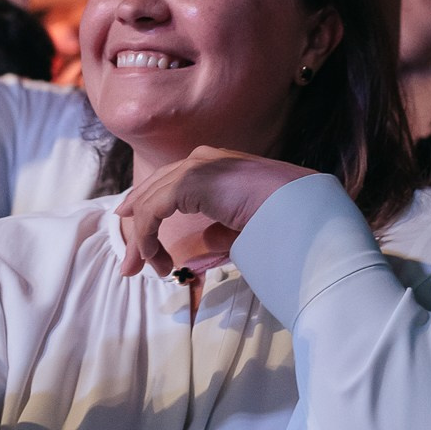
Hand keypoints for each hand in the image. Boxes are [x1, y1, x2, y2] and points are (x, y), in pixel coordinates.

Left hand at [115, 147, 312, 278]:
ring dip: (143, 240)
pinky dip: (148, 234)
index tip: (139, 238)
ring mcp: (196, 166)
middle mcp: (201, 160)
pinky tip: (156, 257)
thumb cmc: (281, 218)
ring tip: (147, 269)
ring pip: (150, 202)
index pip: (169, 185)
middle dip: (138, 230)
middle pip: (154, 193)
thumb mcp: (243, 226)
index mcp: (214, 165)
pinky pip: (154, 209)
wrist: (300, 208)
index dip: (147, 209)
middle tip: (130, 265)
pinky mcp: (191, 180)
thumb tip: (204, 241)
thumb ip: (220, 230)